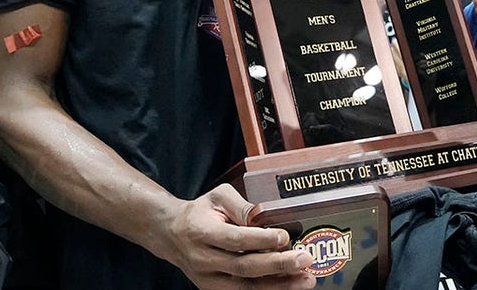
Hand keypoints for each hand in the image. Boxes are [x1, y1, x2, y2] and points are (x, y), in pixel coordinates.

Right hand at [161, 184, 314, 288]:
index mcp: (202, 232)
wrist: (171, 234)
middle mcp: (203, 259)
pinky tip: (289, 285)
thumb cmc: (199, 213)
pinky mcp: (214, 288)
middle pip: (243, 267)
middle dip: (278, 265)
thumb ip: (241, 205)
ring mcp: (208, 278)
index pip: (235, 239)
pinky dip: (268, 289)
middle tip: (304, 259)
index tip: (284, 237)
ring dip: (279, 285)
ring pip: (246, 286)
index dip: (261, 240)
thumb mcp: (217, 197)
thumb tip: (265, 215)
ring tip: (305, 279)